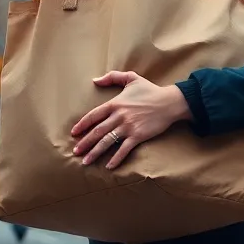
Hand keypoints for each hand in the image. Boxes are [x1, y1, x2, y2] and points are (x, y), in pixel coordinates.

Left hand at [70, 71, 191, 168]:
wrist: (170, 102)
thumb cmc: (150, 90)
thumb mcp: (131, 78)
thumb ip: (112, 76)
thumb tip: (95, 80)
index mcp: (115, 103)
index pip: (93, 115)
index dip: (82, 124)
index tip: (74, 133)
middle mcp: (119, 116)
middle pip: (97, 131)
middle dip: (85, 142)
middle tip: (75, 152)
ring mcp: (128, 127)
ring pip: (107, 141)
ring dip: (95, 152)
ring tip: (86, 161)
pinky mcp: (138, 136)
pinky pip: (124, 149)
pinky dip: (116, 158)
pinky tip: (109, 166)